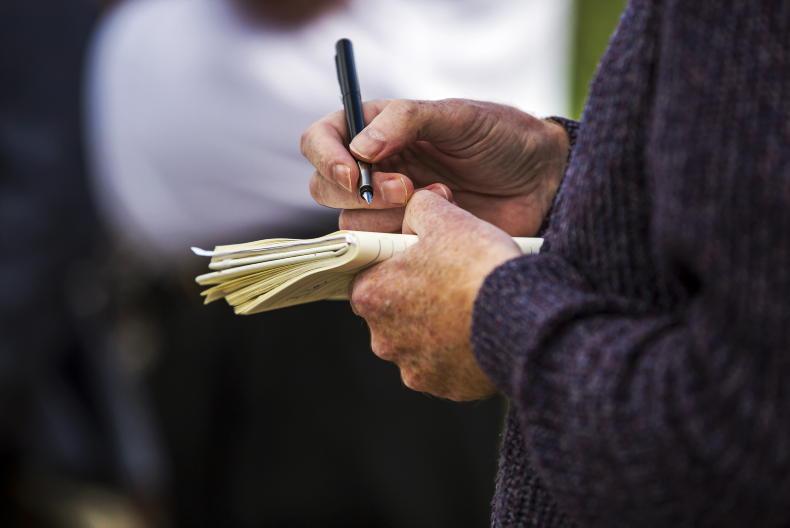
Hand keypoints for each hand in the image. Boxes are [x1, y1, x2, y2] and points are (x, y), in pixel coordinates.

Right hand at [300, 98, 568, 234]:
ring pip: (352, 222)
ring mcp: (390, 206)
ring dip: (391, 216)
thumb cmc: (502, 138)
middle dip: (359, 193)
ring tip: (443, 197)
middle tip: (406, 189)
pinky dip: (407, 240)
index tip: (353, 173)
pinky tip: (444, 221)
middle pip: (326, 187)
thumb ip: (406, 120)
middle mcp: (375, 168)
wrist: (542, 181)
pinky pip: (381, 249)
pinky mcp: (408, 239)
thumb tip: (359, 146)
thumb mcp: (457, 116)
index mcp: (377, 129)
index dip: (326, 158)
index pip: (320, 140)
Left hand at [350, 187, 520, 400]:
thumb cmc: (477, 265)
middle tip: (450, 282)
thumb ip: (418, 207)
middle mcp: (384, 339)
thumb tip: (416, 206)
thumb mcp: (445, 218)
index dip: (395, 267)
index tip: (421, 260)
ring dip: (438, 329)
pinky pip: (447, 367)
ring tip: (471, 308)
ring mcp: (414, 368)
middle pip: (393, 314)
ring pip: (420, 343)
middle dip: (416, 300)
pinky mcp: (445, 388)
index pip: (369, 278)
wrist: (521, 316)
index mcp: (372, 296)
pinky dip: (459, 353)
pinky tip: (481, 333)